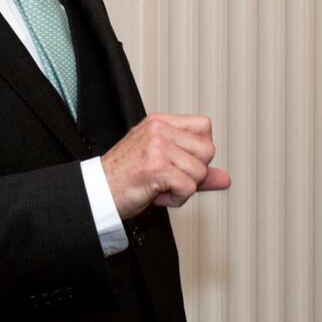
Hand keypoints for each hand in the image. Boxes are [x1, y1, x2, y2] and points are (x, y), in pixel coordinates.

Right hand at [101, 113, 230, 218]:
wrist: (96, 195)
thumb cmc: (124, 179)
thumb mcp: (162, 165)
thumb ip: (195, 168)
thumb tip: (225, 179)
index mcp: (160, 122)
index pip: (205, 126)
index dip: (198, 150)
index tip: (179, 162)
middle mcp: (159, 129)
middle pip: (208, 149)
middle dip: (193, 171)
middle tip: (169, 178)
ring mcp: (157, 146)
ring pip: (200, 171)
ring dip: (184, 188)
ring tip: (161, 187)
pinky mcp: (157, 167)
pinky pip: (189, 187)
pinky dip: (177, 200)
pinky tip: (157, 195)